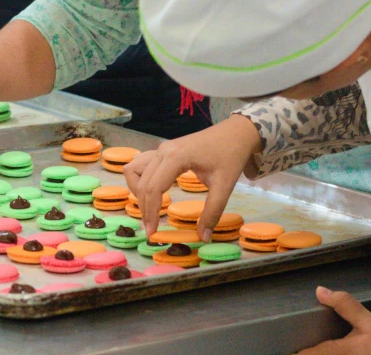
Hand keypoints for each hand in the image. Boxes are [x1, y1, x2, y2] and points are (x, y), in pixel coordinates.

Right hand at [123, 114, 261, 236]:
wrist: (236, 133)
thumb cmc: (231, 156)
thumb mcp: (224, 186)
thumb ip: (212, 212)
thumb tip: (202, 237)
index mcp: (175, 158)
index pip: (153, 189)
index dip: (150, 213)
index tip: (153, 232)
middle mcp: (162, 151)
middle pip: (142, 183)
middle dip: (144, 208)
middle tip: (152, 228)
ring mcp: (161, 149)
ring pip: (133, 170)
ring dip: (137, 190)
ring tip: (150, 206)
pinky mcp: (163, 150)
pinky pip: (140, 163)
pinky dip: (140, 178)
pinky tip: (152, 190)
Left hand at [297, 287, 370, 354]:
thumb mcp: (369, 323)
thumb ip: (345, 306)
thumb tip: (320, 291)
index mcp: (335, 352)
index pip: (305, 354)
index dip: (293, 351)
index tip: (283, 345)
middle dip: (303, 351)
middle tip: (293, 344)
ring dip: (317, 352)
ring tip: (307, 346)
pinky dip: (327, 354)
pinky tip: (326, 349)